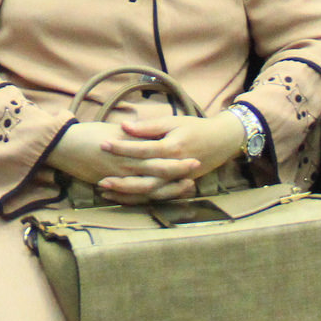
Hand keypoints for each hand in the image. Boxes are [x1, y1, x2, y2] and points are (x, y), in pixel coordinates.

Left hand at [96, 114, 244, 203]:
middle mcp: (174, 168)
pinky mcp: (176, 186)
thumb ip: (148, 126)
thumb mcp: (173, 122)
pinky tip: (121, 197)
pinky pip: (155, 197)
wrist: (221, 141)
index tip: (103, 144)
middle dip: (120, 179)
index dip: (122, 148)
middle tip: (99, 179)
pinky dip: (138, 199)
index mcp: (172, 148)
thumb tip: (124, 126)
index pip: (142, 150)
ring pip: (149, 192)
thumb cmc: (195, 128)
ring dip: (127, 193)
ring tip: (105, 191)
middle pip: (144, 178)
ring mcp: (176, 180)